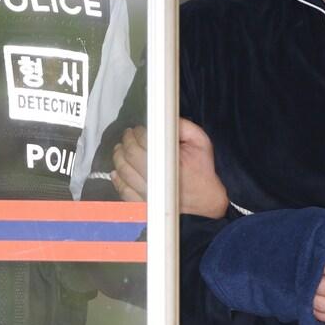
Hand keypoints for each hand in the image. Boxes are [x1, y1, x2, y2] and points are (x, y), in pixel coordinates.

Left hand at [111, 118, 229, 217]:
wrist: (208, 200)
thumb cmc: (203, 170)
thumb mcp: (200, 142)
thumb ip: (183, 127)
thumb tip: (163, 119)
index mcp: (172, 161)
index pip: (145, 141)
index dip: (138, 132)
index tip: (138, 129)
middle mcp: (158, 178)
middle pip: (131, 155)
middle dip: (126, 141)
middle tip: (127, 135)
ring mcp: (150, 193)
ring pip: (124, 172)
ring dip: (119, 158)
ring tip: (120, 149)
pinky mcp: (146, 204)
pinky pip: (125, 192)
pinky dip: (118, 181)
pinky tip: (116, 172)